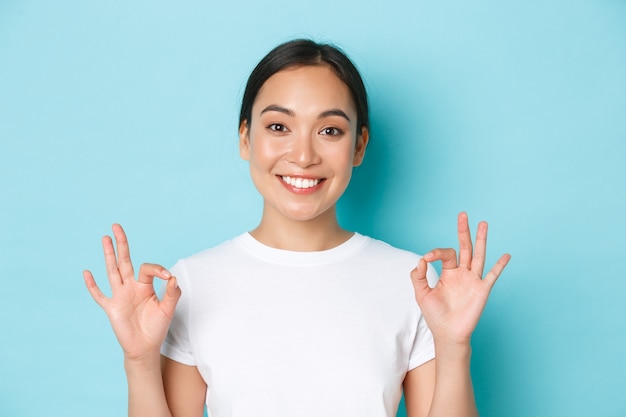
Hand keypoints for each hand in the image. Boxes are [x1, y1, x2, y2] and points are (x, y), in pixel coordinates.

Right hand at [83, 224, 180, 360]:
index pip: (148, 268)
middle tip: (116, 226)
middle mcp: (131, 287)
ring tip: (105, 238)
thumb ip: (172, 294)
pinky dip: (93, 285)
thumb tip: (173, 277)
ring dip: (108, 255)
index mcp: (145, 286)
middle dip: (122, 244)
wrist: (145, 347)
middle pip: (125, 261)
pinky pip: (99, 295)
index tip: (167, 277)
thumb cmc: (156, 328)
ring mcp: (119, 296)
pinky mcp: (111, 308)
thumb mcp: (168, 310)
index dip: (158, 269)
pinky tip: (87, 273)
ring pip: (112, 271)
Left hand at [410, 212, 510, 346]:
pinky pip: (492, 275)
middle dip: (463, 231)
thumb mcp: (421, 294)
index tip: (427, 258)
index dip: (436, 252)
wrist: (448, 334)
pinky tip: (506, 255)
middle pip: (465, 247)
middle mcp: (462, 273)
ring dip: (481, 239)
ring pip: (478, 255)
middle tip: (463, 214)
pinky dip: (499, 265)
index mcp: (448, 273)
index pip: (446, 254)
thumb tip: (421, 260)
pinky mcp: (482, 290)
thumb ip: (418, 276)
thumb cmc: (435, 315)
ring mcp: (473, 280)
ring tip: (484, 223)